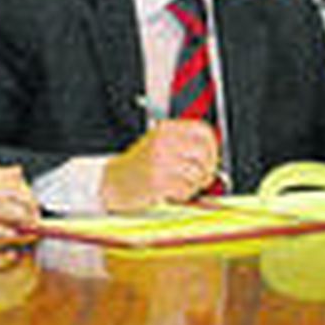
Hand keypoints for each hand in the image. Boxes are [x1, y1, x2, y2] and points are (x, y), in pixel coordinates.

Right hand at [0, 166, 38, 244]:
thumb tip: (18, 171)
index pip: (14, 179)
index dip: (27, 192)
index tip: (31, 203)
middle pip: (16, 193)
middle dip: (31, 206)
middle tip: (34, 218)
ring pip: (9, 210)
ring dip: (24, 219)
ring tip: (28, 228)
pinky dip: (6, 232)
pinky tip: (12, 236)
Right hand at [101, 119, 220, 212]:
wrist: (111, 182)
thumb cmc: (138, 167)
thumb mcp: (160, 146)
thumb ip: (185, 147)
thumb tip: (213, 158)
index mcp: (166, 130)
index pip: (203, 131)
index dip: (213, 148)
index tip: (211, 160)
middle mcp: (164, 142)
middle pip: (204, 152)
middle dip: (207, 169)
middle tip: (202, 178)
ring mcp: (160, 160)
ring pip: (196, 173)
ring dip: (193, 185)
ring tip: (180, 186)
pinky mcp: (158, 180)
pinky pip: (185, 188)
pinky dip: (183, 194)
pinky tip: (172, 193)